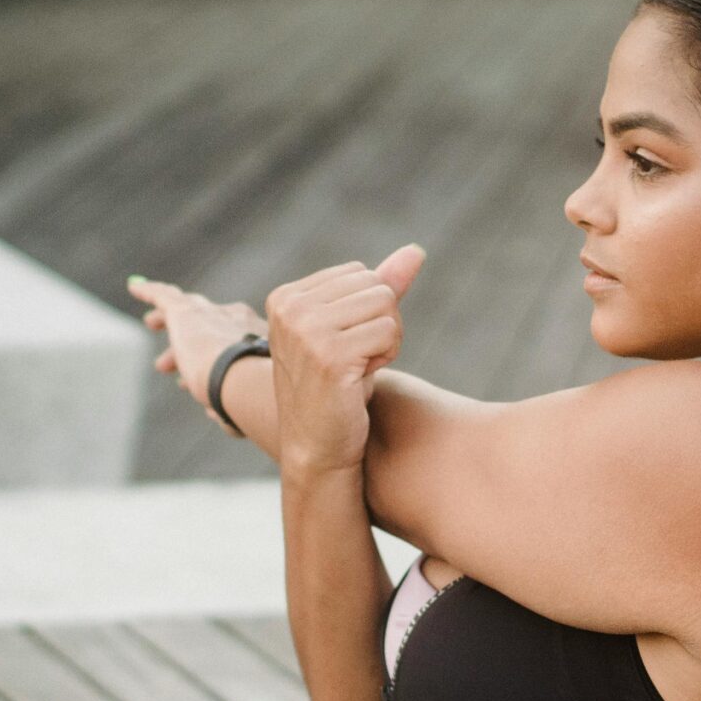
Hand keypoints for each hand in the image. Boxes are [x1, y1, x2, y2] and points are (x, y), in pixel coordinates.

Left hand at [125, 275, 266, 432]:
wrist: (242, 376)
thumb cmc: (248, 396)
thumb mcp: (239, 406)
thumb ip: (226, 407)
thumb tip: (213, 412)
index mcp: (254, 338)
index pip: (226, 343)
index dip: (207, 361)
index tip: (188, 383)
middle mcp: (234, 319)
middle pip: (206, 325)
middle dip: (186, 345)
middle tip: (165, 367)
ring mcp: (209, 313)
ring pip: (185, 306)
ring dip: (167, 317)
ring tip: (150, 322)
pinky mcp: (184, 311)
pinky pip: (163, 296)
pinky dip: (149, 291)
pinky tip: (133, 287)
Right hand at [265, 243, 425, 474]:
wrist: (317, 449)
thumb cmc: (337, 391)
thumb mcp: (352, 330)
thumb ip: (380, 287)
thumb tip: (416, 251)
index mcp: (285, 297)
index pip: (360, 273)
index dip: (367, 312)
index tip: (344, 347)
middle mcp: (290, 308)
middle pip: (376, 286)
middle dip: (380, 325)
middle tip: (354, 362)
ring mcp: (306, 330)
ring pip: (386, 306)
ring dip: (386, 342)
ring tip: (358, 370)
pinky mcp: (330, 355)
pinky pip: (389, 332)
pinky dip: (387, 357)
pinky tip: (360, 381)